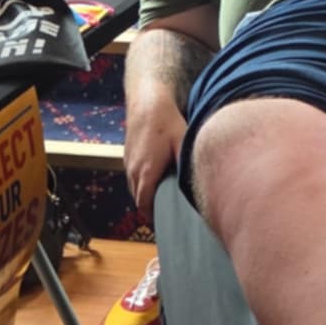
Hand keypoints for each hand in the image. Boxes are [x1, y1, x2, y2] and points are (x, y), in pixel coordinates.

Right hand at [125, 98, 186, 223]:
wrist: (146, 101)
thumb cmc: (166, 121)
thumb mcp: (183, 142)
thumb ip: (187, 165)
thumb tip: (197, 184)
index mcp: (147, 172)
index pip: (145, 205)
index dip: (155, 217)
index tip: (166, 223)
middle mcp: (134, 170)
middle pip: (139, 199)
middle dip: (150, 209)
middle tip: (167, 215)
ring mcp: (128, 163)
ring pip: (134, 188)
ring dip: (145, 196)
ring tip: (162, 200)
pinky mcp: (127, 155)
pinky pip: (132, 177)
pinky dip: (141, 184)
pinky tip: (155, 179)